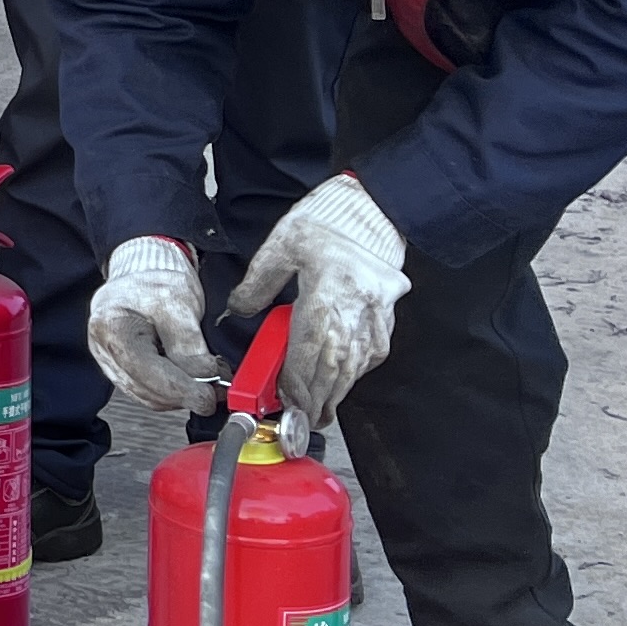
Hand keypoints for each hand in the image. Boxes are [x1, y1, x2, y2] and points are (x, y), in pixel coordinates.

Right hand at [88, 235, 222, 413]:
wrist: (145, 271)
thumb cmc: (155, 280)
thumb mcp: (179, 303)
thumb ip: (189, 345)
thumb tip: (204, 379)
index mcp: (112, 326)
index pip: (145, 370)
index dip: (179, 389)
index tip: (208, 397)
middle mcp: (103, 347)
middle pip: (144, 389)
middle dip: (181, 395)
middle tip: (214, 393)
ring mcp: (109, 360)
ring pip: (145, 395)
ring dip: (177, 397)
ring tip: (205, 386)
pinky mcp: (120, 368)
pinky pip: (145, 390)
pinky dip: (169, 393)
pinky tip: (187, 383)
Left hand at [226, 172, 411, 425]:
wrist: (373, 206)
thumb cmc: (327, 220)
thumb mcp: (282, 245)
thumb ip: (258, 283)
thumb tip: (239, 309)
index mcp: (327, 293)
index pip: (310, 351)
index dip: (297, 382)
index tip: (286, 400)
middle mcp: (356, 309)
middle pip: (336, 366)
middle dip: (318, 398)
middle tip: (304, 420)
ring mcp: (377, 313)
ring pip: (357, 364)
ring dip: (338, 390)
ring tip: (322, 410)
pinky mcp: (388, 311)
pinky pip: (374, 351)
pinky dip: (358, 370)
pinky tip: (346, 378)